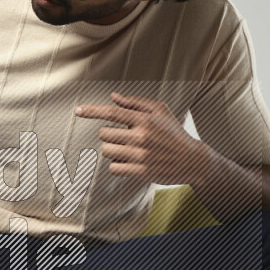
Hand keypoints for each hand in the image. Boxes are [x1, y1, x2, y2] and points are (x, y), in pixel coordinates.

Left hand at [74, 90, 206, 184]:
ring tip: (128, 151)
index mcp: (144, 119)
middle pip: (104, 134)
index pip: (112, 112)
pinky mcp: (141, 172)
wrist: (192, 159)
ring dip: (113, 152)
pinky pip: (114, 168)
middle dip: (110, 136)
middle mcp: (141, 136)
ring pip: (107, 152)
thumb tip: (113, 97)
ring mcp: (140, 155)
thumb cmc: (174, 133)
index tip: (77, 111)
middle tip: (124, 138)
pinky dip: (118, 166)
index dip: (92, 111)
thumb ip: (135, 103)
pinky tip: (129, 163)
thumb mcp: (160, 111)